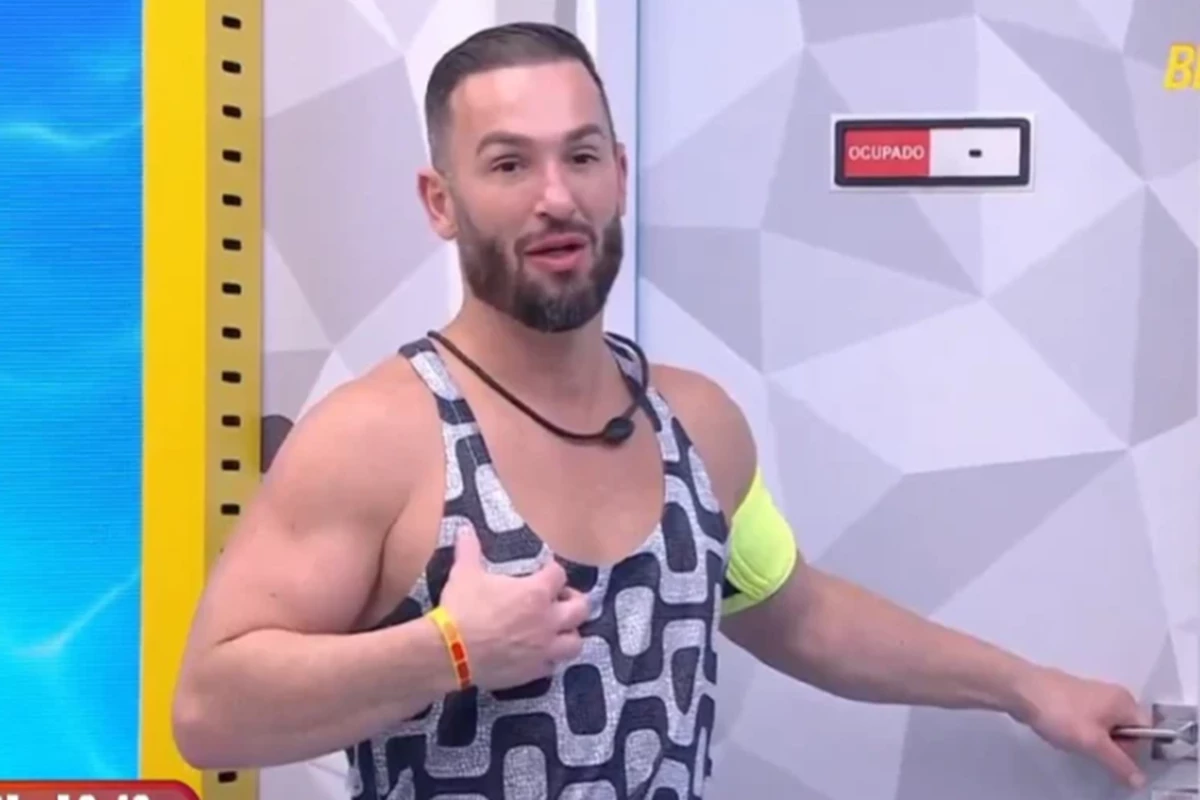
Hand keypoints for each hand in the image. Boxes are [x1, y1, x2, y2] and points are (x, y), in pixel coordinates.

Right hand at [438, 527, 588, 690]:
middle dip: (574, 601)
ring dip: (569, 633)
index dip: (552, 571)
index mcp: (535, 592)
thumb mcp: (464, 574)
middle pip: (581, 608)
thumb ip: (469, 550)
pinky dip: (550, 658)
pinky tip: (539, 653)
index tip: (545, 571)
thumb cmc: (462, 609)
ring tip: (557, 629)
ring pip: (575, 642)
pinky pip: (553, 665)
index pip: (559, 575)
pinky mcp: (534, 672)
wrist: (450, 653)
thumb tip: (464, 529)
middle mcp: (547, 620)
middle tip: (560, 599)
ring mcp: (544, 648)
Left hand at [1014, 666, 1150, 788]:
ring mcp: (1092, 695)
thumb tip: (1140, 781)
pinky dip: (1079, 730)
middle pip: (1126, 731)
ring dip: (1093, 740)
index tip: (1111, 757)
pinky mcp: (1074, 698)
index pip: (1145, 732)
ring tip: (1073, 739)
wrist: (1021, 689)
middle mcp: (1112, 695)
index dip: (1133, 750)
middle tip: (1089, 748)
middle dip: (1111, 745)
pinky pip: (1087, 721)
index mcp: (1125, 701)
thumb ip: (1119, 763)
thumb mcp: (1093, 744)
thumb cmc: (1061, 714)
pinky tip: (1063, 731)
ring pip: (1104, 728)